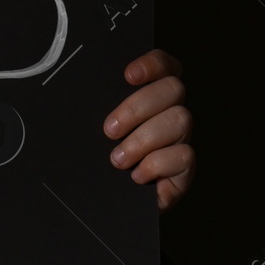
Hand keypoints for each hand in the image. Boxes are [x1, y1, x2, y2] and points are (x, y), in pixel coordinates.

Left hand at [103, 49, 193, 211]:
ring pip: (180, 119)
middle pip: (174, 89)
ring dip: (143, 139)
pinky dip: (157, 164)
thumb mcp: (90, 129)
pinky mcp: (184, 168)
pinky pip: (185, 155)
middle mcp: (170, 110)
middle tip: (109, 130)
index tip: (128, 76)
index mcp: (149, 93)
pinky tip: (136, 176)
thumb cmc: (95, 156)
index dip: (152, 64)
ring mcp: (180, 138)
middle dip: (137, 108)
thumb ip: (94, 108)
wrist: (104, 200)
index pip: (165, 65)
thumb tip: (79, 92)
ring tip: (117, 159)